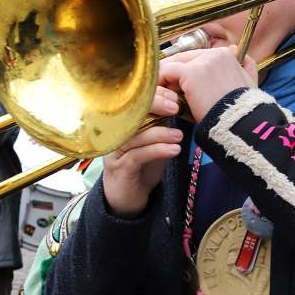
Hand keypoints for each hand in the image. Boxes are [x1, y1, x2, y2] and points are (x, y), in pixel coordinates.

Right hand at [102, 86, 182, 217]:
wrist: (127, 199)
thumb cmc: (141, 168)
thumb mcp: (153, 143)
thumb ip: (159, 126)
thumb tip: (178, 106)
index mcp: (121, 124)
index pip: (133, 101)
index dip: (153, 95)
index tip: (173, 96)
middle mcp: (114, 134)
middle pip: (131, 113)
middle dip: (155, 106)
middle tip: (175, 107)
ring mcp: (115, 151)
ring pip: (136, 135)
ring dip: (160, 133)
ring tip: (179, 135)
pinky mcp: (120, 168)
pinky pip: (138, 155)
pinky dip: (158, 150)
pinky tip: (175, 150)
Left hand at [157, 46, 257, 123]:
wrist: (240, 123)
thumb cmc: (241, 110)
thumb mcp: (249, 84)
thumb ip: (244, 67)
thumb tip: (241, 56)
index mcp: (228, 55)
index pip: (198, 57)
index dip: (185, 69)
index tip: (177, 82)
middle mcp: (216, 53)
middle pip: (184, 58)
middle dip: (173, 72)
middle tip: (163, 86)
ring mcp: (203, 61)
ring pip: (175, 63)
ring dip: (166, 77)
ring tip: (161, 92)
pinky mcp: (191, 72)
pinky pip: (167, 71)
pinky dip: (160, 81)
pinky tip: (157, 93)